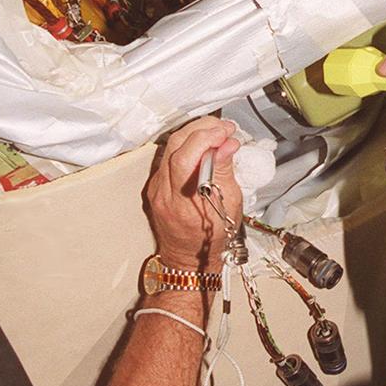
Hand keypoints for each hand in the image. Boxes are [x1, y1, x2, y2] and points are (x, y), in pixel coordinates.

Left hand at [146, 117, 241, 270]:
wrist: (189, 257)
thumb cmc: (211, 238)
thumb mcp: (230, 205)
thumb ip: (225, 172)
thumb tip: (227, 145)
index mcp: (182, 201)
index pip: (184, 157)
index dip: (205, 138)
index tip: (225, 132)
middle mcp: (164, 192)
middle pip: (175, 146)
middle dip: (202, 129)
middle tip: (224, 128)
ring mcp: (156, 188)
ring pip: (171, 147)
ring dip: (194, 133)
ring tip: (216, 132)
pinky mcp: (156, 185)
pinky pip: (169, 156)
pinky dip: (187, 144)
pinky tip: (202, 143)